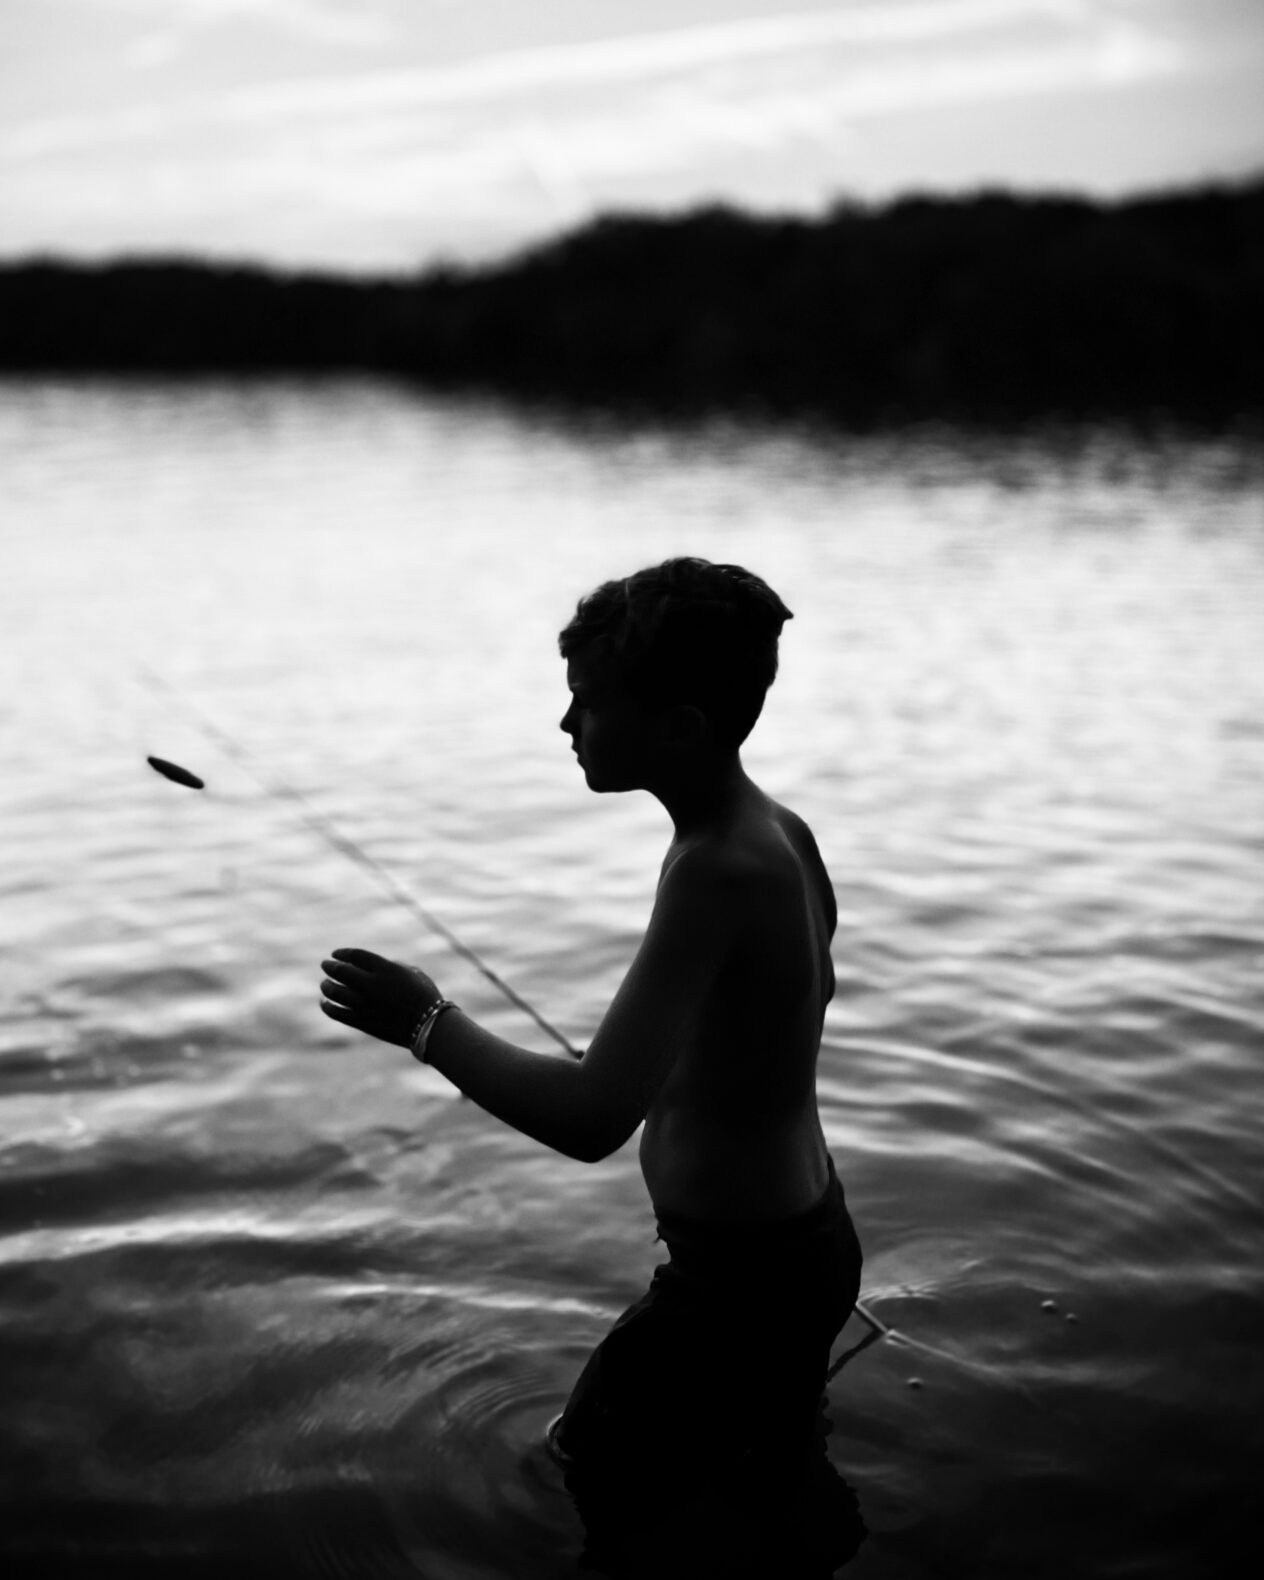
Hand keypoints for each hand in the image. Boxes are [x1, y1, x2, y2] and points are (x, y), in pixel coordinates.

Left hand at [319, 947, 439, 1048]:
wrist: (430, 1025)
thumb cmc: (425, 996)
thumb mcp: (412, 973)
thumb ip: (390, 967)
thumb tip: (374, 968)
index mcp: (385, 969)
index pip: (355, 956)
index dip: (342, 954)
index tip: (335, 954)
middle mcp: (372, 985)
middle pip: (341, 972)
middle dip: (330, 967)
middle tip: (325, 965)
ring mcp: (365, 1004)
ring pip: (334, 992)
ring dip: (327, 986)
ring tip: (325, 984)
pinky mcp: (362, 1022)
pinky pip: (337, 1012)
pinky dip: (328, 1006)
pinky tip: (325, 1003)